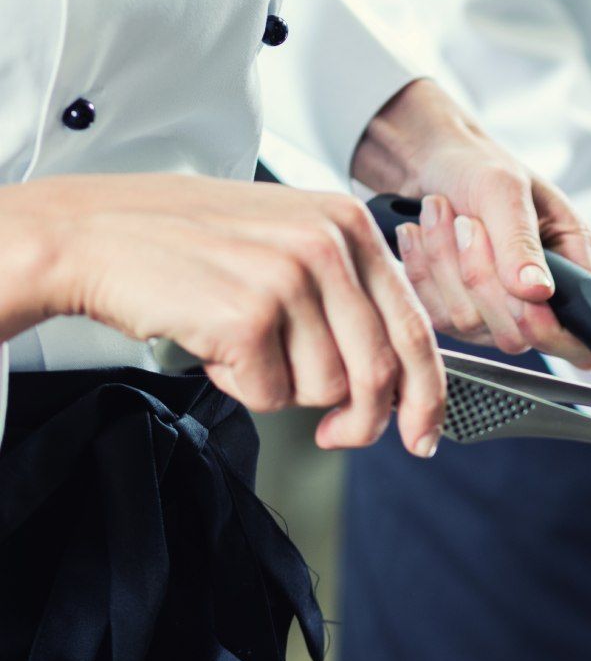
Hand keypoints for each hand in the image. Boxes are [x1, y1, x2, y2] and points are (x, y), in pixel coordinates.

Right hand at [6, 174, 443, 453]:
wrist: (94, 233)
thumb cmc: (190, 245)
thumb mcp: (288, 241)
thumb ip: (347, 295)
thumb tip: (396, 379)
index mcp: (348, 224)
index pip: (414, 326)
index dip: (426, 393)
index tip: (424, 433)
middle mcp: (328, 246)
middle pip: (379, 370)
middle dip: (365, 420)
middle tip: (338, 436)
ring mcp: (288, 279)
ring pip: (325, 388)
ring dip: (282, 387)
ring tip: (242, 343)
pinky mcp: (247, 316)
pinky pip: (270, 394)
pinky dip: (240, 385)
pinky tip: (214, 343)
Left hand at [351, 79, 590, 368]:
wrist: (428, 161)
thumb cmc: (478, 165)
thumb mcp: (504, 190)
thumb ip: (521, 243)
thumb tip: (538, 291)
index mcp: (579, 266)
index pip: (577, 336)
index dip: (545, 325)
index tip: (515, 284)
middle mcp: (545, 298)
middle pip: (517, 335)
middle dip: (481, 278)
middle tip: (466, 223)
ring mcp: (502, 313)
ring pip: (471, 325)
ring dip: (444, 266)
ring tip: (437, 213)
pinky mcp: (464, 314)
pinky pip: (439, 318)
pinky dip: (422, 272)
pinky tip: (419, 235)